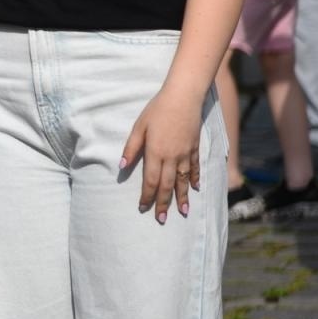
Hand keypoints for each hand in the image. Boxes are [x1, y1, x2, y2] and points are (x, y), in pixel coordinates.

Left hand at [119, 88, 203, 224]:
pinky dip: (196, 180)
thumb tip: (121, 166)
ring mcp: (186, 154)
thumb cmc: (157, 110)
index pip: (151, 181)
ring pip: (184, 181)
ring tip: (183, 213)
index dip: (147, 196)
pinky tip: (196, 189)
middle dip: (164, 203)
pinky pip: (195, 168)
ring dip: (183, 197)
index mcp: (156, 153)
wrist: (183, 98)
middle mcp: (172, 157)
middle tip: (161, 220)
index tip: (144, 207)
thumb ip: (131, 148)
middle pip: (168, 185)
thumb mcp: (139, 127)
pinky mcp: (194, 148)